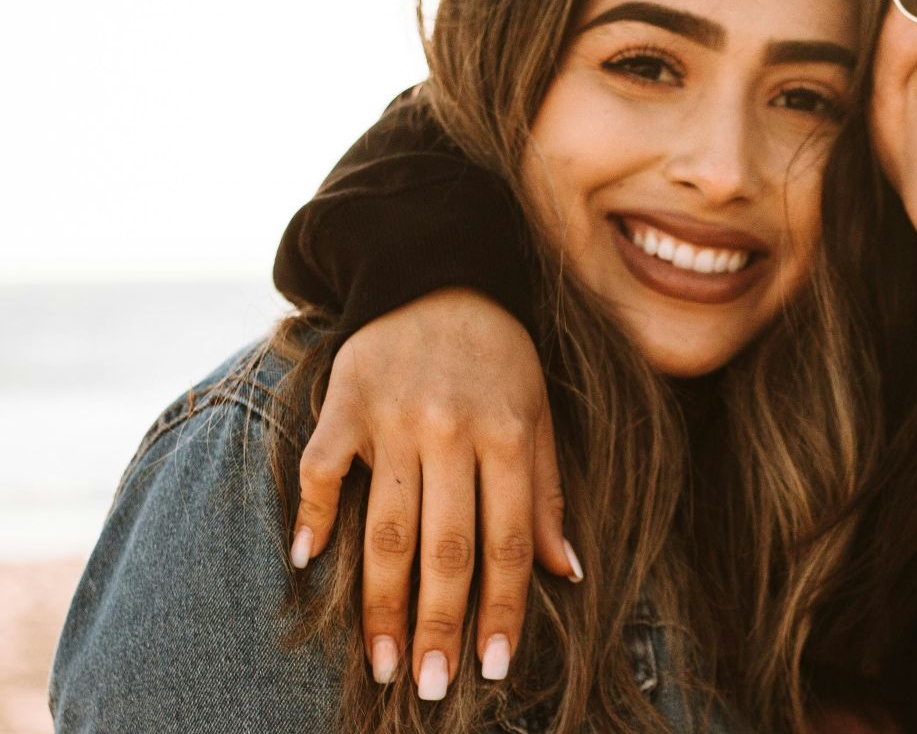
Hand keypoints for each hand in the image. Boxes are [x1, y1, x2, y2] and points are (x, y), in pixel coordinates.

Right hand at [287, 287, 573, 698]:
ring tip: (380, 662)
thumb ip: (546, 491)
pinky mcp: (342, 403)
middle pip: (444, 546)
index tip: (493, 667)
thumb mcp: (537, 412)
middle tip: (431, 687)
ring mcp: (392, 418)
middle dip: (438, 624)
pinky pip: (320, 468)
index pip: (507, 541)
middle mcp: (451, 430)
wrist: (434, 273)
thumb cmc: (497, 355)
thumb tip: (565, 572)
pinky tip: (308, 564)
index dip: (502, 609)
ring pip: (383, 526)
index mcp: (507, 434)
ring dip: (380, 601)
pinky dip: (310, 515)